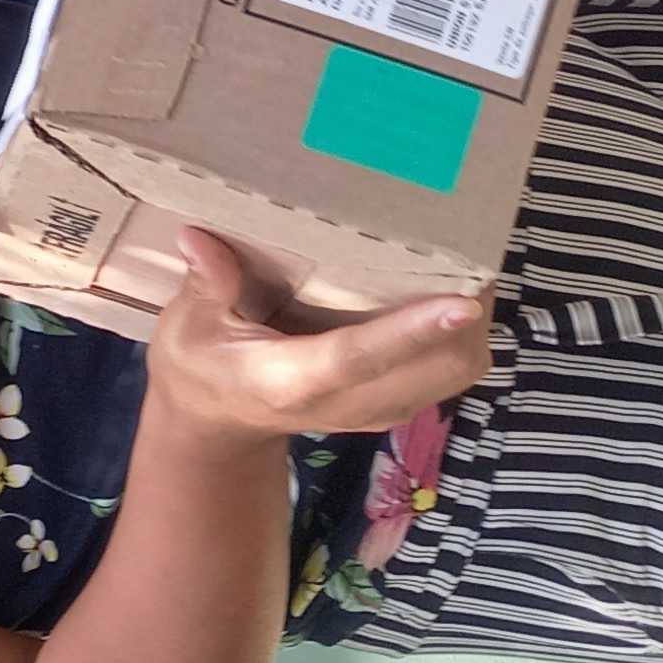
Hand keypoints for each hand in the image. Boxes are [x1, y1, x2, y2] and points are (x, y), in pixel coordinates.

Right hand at [147, 229, 490, 441]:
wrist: (218, 424)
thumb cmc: (202, 367)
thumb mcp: (187, 327)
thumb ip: (205, 286)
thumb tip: (198, 238)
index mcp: (291, 380)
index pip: (359, 357)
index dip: (412, 330)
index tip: (462, 303)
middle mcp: (346, 402)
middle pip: (434, 370)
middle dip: (468, 320)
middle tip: (473, 254)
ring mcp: (376, 410)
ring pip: (455, 374)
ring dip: (475, 330)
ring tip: (471, 269)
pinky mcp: (393, 406)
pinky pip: (450, 375)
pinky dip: (464, 339)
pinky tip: (453, 296)